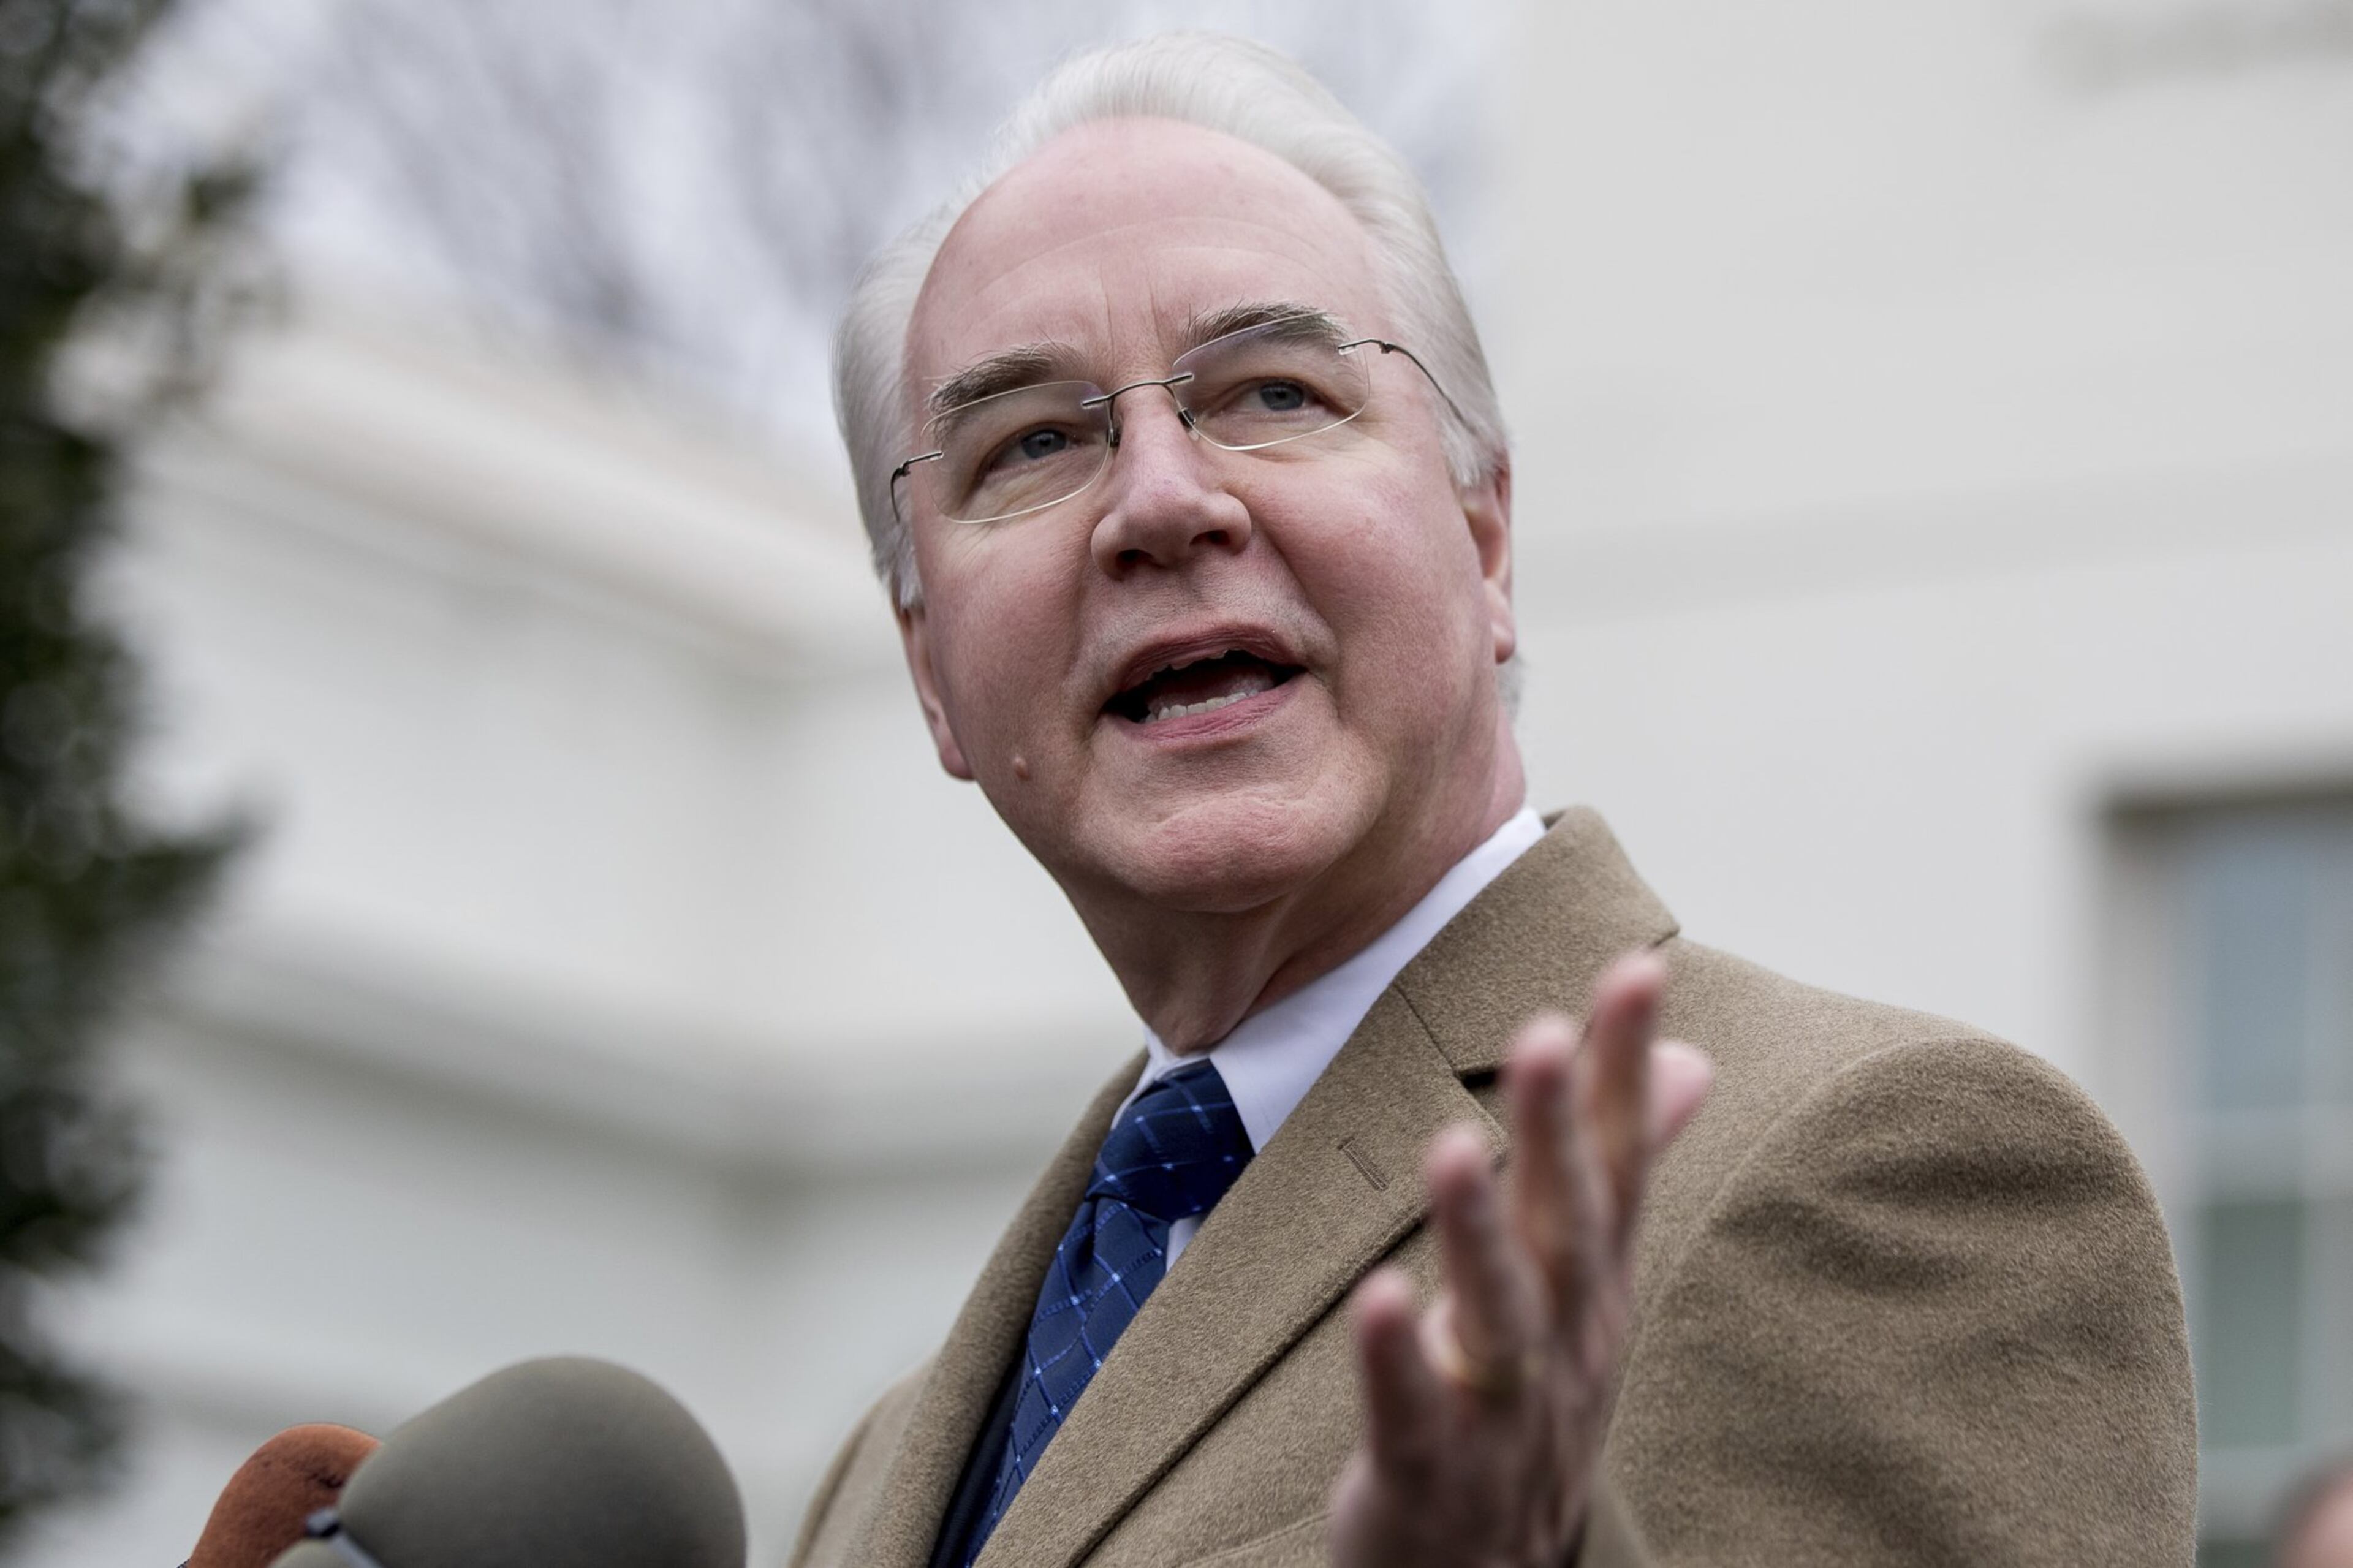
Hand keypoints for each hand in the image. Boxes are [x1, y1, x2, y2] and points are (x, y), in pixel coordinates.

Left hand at [1329, 952, 1711, 1567]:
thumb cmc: (1536, 1402)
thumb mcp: (1589, 1284)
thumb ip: (1629, 1166)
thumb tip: (1691, 1059)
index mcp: (1593, 1285)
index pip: (1618, 1160)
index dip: (1626, 1066)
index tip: (1636, 969)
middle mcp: (1565, 1341)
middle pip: (1567, 1227)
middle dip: (1560, 1129)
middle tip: (1544, 1031)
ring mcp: (1504, 1414)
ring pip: (1500, 1319)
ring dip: (1478, 1232)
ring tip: (1453, 1148)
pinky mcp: (1427, 1472)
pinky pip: (1412, 1412)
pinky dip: (1400, 1359)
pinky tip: (1380, 1297)